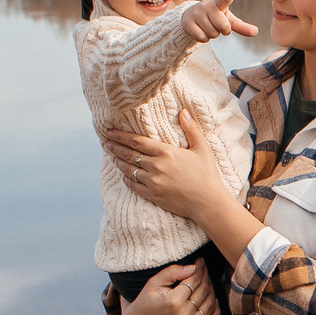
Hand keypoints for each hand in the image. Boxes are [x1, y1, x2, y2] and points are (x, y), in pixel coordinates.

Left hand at [103, 110, 223, 218]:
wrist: (208, 202)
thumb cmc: (207, 174)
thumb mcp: (202, 148)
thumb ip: (191, 129)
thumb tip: (183, 112)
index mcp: (166, 152)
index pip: (137, 141)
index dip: (122, 136)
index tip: (111, 132)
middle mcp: (156, 166)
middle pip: (129, 154)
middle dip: (116, 147)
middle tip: (107, 142)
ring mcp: (152, 182)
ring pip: (129, 170)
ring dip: (119, 162)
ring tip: (114, 157)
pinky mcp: (152, 195)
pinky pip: (133, 186)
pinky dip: (126, 179)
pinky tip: (124, 176)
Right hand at [120, 260, 220, 314]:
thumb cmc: (146, 301)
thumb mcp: (154, 282)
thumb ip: (173, 272)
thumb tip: (193, 268)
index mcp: (174, 301)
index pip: (195, 280)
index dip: (200, 268)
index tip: (200, 262)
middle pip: (204, 291)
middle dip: (206, 277)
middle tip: (204, 270)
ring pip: (209, 305)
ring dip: (211, 292)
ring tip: (207, 283)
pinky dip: (216, 313)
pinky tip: (214, 302)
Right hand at [182, 0, 258, 42]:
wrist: (191, 17)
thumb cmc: (215, 17)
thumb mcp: (228, 20)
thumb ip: (241, 26)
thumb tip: (256, 32)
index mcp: (219, 3)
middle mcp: (207, 6)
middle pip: (223, 27)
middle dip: (223, 31)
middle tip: (217, 25)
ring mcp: (196, 13)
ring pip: (212, 34)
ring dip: (212, 35)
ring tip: (207, 26)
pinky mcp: (188, 22)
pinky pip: (202, 38)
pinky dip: (204, 39)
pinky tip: (200, 30)